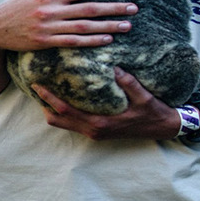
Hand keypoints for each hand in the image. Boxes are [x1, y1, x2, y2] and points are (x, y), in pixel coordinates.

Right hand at [0, 0, 135, 52]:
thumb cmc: (15, 7)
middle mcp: (51, 10)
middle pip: (89, 8)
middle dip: (114, 7)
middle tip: (134, 7)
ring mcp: (49, 27)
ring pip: (84, 27)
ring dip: (108, 26)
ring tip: (127, 25)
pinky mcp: (46, 43)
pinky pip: (73, 42)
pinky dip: (91, 41)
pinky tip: (107, 39)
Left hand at [32, 67, 181, 139]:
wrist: (163, 128)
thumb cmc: (153, 112)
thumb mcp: (143, 96)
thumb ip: (128, 83)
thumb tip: (113, 67)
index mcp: (100, 123)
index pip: (66, 111)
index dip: (49, 98)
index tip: (38, 85)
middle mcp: (93, 131)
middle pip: (58, 120)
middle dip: (44, 104)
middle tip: (36, 85)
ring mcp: (95, 133)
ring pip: (63, 124)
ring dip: (52, 109)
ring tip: (46, 90)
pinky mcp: (98, 131)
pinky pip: (73, 123)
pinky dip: (63, 112)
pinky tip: (64, 97)